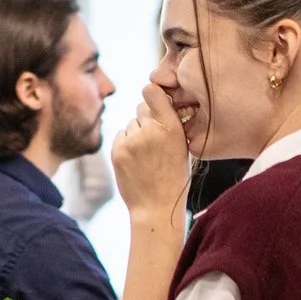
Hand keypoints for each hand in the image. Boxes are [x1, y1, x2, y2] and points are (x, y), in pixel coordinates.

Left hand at [111, 84, 189, 226]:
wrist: (156, 207)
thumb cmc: (174, 177)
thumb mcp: (183, 147)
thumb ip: (171, 123)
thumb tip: (159, 99)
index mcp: (172, 128)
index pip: (152, 92)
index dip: (153, 95)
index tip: (156, 102)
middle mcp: (151, 130)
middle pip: (141, 108)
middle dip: (147, 119)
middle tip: (154, 140)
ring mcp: (132, 140)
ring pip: (131, 124)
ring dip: (136, 133)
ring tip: (146, 156)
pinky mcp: (117, 150)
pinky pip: (120, 135)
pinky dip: (126, 144)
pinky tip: (136, 160)